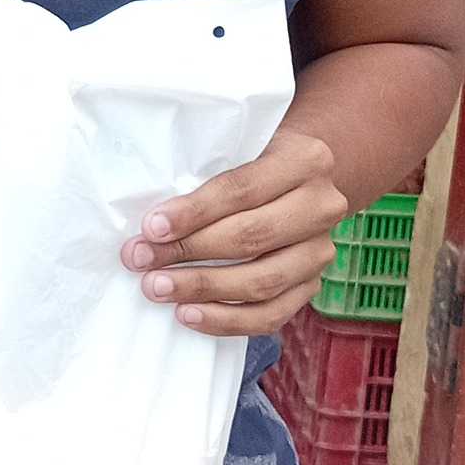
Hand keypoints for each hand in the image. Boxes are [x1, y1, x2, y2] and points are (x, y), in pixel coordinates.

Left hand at [122, 129, 346, 336]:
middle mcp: (323, 206)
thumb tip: (151, 226)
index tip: (151, 228)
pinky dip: (226, 319)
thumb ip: (204, 172)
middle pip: (252, 237)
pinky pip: (271, 315)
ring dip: (203, 288)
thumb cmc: (253, 159)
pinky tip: (188, 314)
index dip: (194, 212)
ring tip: (157, 288)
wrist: (300, 180)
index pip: (242, 190)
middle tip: (141, 259)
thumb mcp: (238, 145)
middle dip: (189, 252)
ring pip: (262, 281)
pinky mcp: (312, 285)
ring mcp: (321, 250)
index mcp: (305, 160)